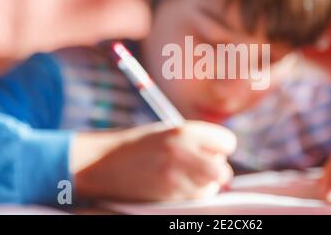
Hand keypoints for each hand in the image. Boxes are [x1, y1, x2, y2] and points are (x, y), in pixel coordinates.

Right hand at [70, 121, 236, 201]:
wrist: (103, 163)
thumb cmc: (138, 145)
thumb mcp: (169, 132)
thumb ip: (196, 140)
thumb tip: (223, 155)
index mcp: (184, 130)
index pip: (227, 142)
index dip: (221, 148)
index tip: (212, 151)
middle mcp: (183, 152)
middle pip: (222, 170)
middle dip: (217, 171)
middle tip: (204, 168)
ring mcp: (175, 176)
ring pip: (210, 188)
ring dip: (204, 185)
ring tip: (184, 176)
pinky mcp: (167, 195)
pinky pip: (194, 198)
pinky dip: (191, 194)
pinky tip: (174, 186)